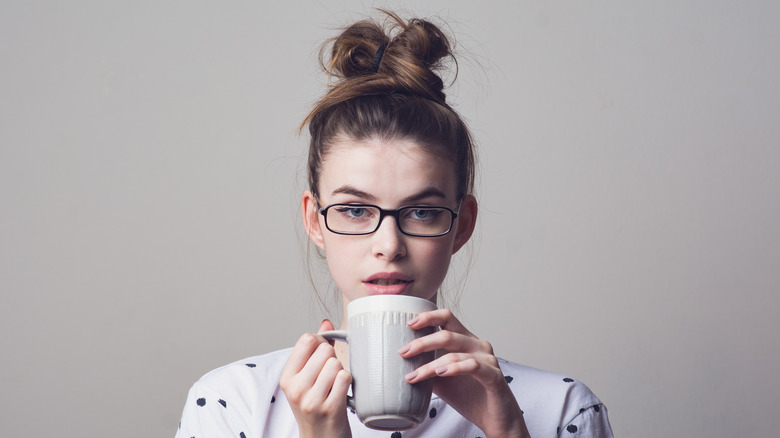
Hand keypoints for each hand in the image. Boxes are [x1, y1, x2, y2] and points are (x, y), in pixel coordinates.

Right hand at [280, 320, 351, 437]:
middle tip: (330, 375)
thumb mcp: (307, 379)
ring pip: (336, 363)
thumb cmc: (315, 406)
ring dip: (341, 372)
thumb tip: (325, 322)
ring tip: (335, 386)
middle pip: (325, 350)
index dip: (320, 343)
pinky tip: (342, 392)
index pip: (306, 339)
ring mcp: (312, 399)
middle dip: (332, 359)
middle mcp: (296, 388)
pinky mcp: (330, 408)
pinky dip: (348, 383)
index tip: (322, 355)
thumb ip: (315, 349)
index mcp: (287, 377)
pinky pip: (345, 378)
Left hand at [399, 310, 529, 437]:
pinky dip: (454, 368)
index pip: (447, 317)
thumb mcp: (440, 379)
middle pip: (447, 334)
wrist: (494, 419)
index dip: (428, 316)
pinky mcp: (494, 376)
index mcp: (466, 340)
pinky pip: (473, 366)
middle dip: (422, 342)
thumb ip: (426, 366)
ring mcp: (488, 359)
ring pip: (455, 353)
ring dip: (430, 364)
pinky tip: (440, 373)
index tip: (409, 324)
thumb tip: (400, 362)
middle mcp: (478, 345)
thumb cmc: (468, 396)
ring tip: (414, 375)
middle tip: (403, 353)